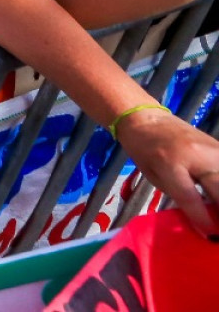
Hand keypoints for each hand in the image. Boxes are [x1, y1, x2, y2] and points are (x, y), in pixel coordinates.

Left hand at [117, 106, 218, 236]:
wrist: (146, 118)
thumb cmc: (144, 150)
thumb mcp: (153, 177)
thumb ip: (178, 196)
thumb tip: (203, 221)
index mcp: (170, 162)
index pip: (191, 197)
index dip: (202, 219)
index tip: (211, 237)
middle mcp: (196, 154)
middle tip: (218, 232)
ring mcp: (212, 148)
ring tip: (217, 213)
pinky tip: (217, 198)